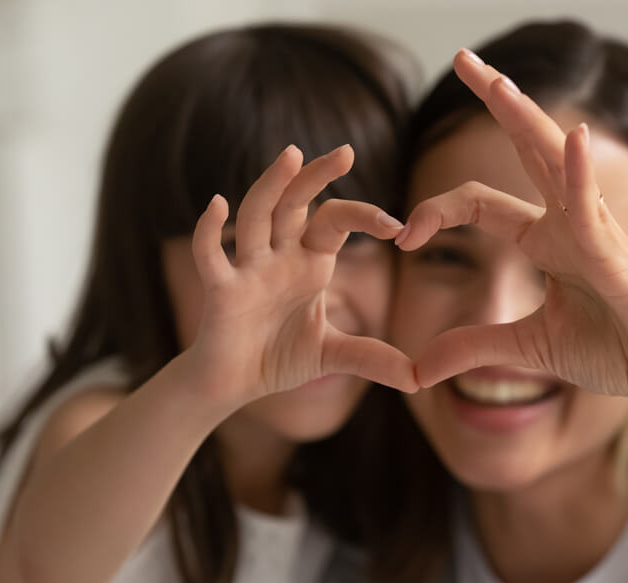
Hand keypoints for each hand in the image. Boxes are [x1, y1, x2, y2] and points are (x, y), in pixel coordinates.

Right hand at [186, 144, 417, 407]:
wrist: (233, 385)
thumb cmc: (278, 359)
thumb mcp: (333, 356)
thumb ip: (372, 358)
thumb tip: (418, 379)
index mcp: (308, 263)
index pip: (335, 222)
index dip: (364, 217)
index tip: (397, 226)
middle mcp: (278, 256)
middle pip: (295, 203)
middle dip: (317, 177)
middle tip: (346, 151)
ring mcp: (247, 269)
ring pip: (256, 215)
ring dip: (271, 185)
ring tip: (291, 155)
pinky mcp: (220, 289)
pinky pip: (210, 254)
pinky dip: (209, 229)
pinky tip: (217, 204)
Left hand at [398, 50, 627, 435]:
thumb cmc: (617, 351)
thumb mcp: (528, 348)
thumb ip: (474, 347)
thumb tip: (418, 369)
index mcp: (547, 242)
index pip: (480, 203)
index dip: (434, 211)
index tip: (402, 237)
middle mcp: (570, 224)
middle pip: (525, 150)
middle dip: (495, 103)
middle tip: (461, 56)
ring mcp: (597, 235)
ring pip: (558, 164)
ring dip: (528, 120)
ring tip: (496, 82)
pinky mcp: (619, 261)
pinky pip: (593, 213)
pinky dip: (581, 176)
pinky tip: (574, 138)